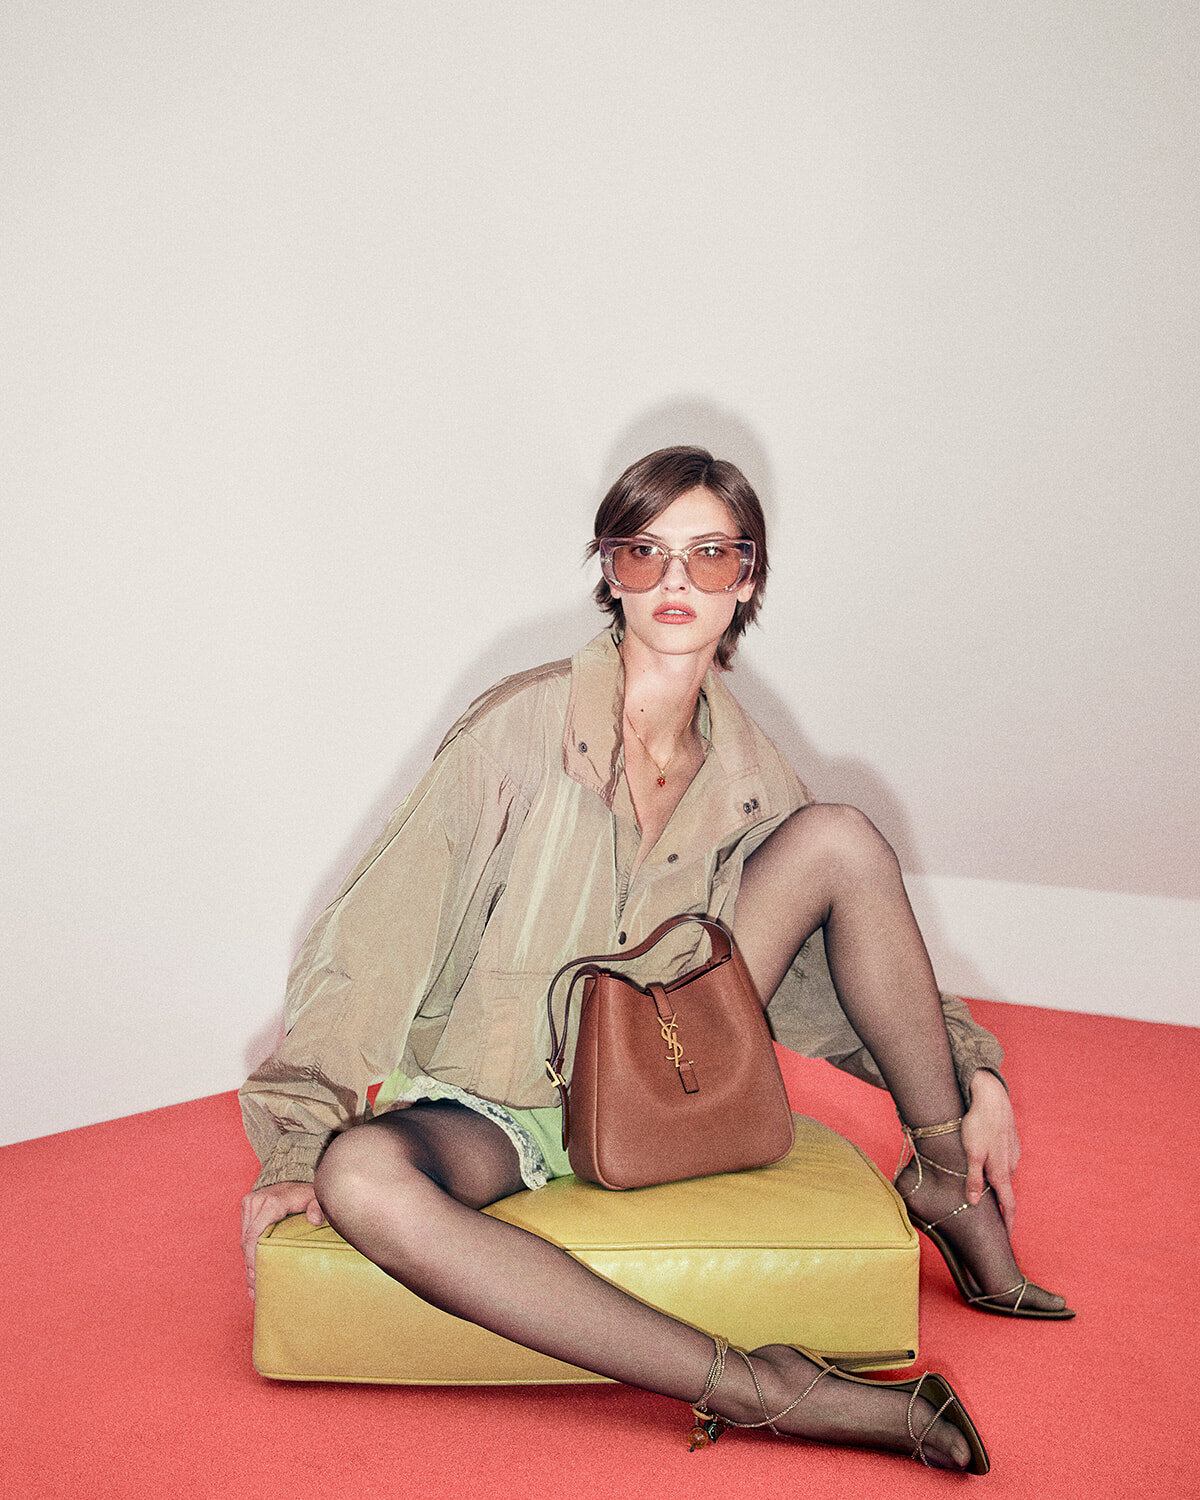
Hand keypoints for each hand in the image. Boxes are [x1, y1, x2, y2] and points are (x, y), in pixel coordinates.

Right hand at [240, 1181, 324, 1299]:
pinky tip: (252, 1271)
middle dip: (250, 1268)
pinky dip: (248, 1252)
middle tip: (255, 1292)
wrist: (295, 1172)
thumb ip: (317, 1207)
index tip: (257, 1280)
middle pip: (247, 1241)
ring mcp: (250, 1203)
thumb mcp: (316, 1196)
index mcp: (271, 1203)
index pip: (254, 1237)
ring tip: (254, 1287)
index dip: (253, 1260)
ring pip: (244, 1239)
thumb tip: (315, 1220)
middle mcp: (256, 1202)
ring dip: (248, 1263)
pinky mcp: (247, 1206)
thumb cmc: (307, 1190)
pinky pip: (245, 1233)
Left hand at [960, 1069, 1020, 1233]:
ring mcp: (1012, 1153)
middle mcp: (1010, 1165)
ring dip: (996, 1182)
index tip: (1007, 1237)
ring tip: (984, 1189)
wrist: (991, 1097)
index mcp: (1001, 1172)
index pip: (1007, 1205)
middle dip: (999, 1204)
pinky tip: (986, 1162)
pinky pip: (1004, 1160)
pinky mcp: (1010, 1142)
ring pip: (1003, 1174)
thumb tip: (973, 1203)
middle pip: (1005, 1191)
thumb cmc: (978, 1124)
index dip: (1007, 1223)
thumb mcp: (971, 1154)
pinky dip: (996, 1167)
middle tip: (991, 1216)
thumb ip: (973, 1179)